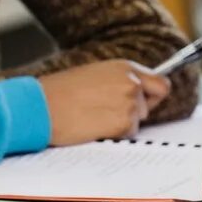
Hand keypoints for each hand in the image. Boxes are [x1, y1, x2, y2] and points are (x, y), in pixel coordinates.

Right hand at [40, 59, 169, 145]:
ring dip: (119, 124)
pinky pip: (127, 134)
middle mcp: (131, 82)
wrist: (41, 106)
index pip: (160, 84)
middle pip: (149, 105)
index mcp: (124, 66)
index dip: (151, 96)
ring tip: (92, 116)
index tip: (144, 102)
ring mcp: (129, 103)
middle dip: (132, 112)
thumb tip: (139, 95)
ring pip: (137, 121)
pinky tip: (92, 126)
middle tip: (103, 111)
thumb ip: (119, 81)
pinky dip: (113, 135)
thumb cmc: (59, 91)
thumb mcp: (93, 75)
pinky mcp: (123, 123)